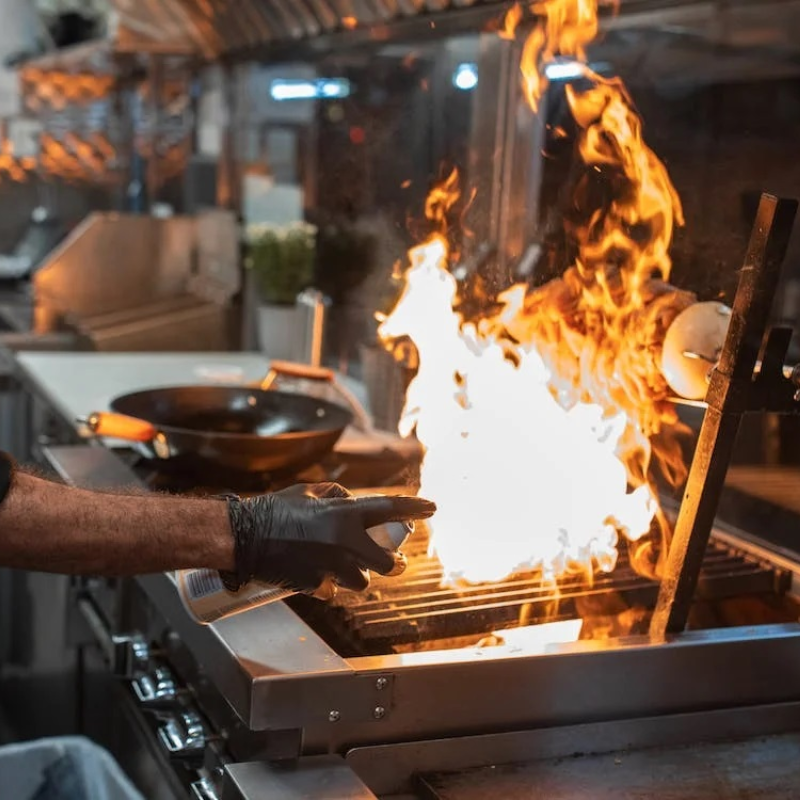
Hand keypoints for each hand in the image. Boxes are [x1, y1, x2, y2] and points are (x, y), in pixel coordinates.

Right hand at [220, 483, 435, 595]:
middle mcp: (343, 542)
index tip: (432, 508)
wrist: (243, 537)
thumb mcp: (309, 493)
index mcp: (343, 514)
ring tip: (342, 565)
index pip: (389, 509)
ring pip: (362, 581)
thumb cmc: (274, 510)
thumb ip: (337, 497)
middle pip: (387, 563)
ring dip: (357, 575)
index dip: (414, 507)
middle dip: (394, 563)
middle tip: (396, 561)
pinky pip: (333, 590)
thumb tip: (351, 502)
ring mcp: (331, 567)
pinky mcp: (316, 585)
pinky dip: (329, 584)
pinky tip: (316, 573)